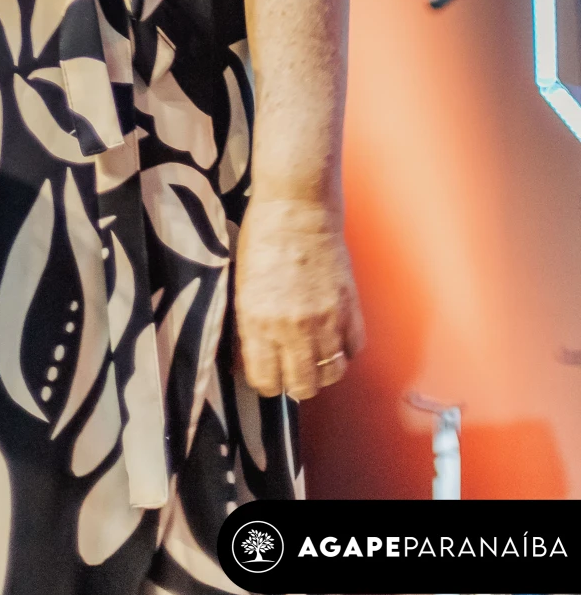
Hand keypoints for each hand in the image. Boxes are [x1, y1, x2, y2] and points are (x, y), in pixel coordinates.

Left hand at [234, 197, 364, 400]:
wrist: (296, 207)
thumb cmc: (261, 240)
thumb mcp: (241, 287)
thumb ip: (247, 329)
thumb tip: (247, 362)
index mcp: (258, 322)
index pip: (266, 382)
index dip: (265, 382)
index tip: (266, 372)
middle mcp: (293, 329)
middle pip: (303, 387)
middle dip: (294, 383)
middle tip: (291, 368)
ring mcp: (326, 320)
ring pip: (332, 374)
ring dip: (322, 371)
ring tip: (314, 357)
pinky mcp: (350, 308)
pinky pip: (354, 350)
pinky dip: (345, 350)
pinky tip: (334, 337)